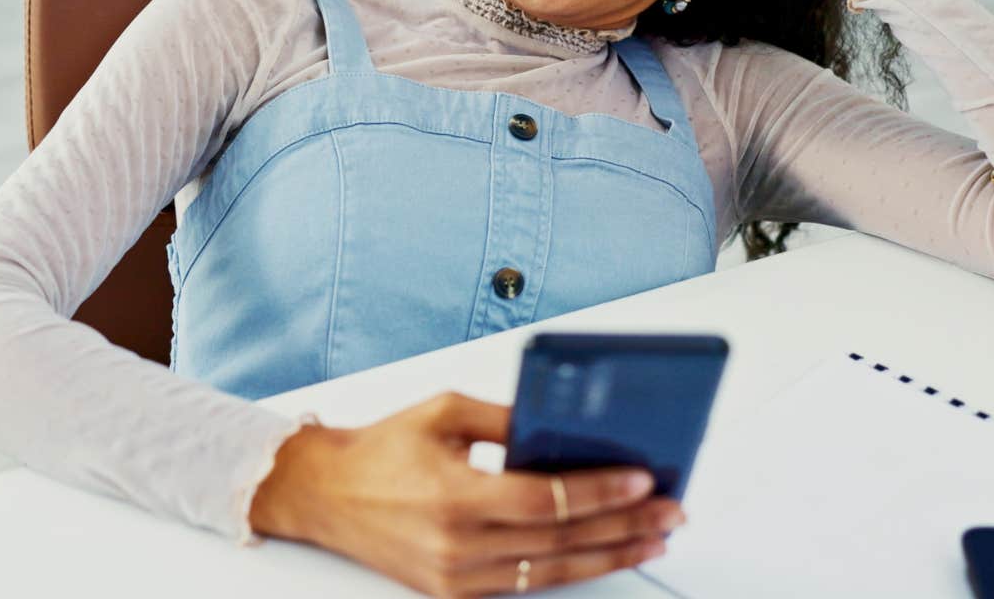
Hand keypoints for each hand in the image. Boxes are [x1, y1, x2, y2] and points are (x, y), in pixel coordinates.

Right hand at [249, 392, 683, 597]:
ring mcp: (456, 578)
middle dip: (624, 526)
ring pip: (551, 573)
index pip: (545, 501)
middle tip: (668, 511)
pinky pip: (525, 585)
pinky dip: (569, 569)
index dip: (599, 492)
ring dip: (609, 555)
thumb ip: (506, 419)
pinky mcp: (453, 593)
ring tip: (652, 538)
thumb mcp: (443, 413)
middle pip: (561, 543)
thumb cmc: (380, 450)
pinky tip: (602, 555)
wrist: (324, 494)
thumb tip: (566, 425)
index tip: (642, 480)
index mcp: (453, 496)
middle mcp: (457, 546)